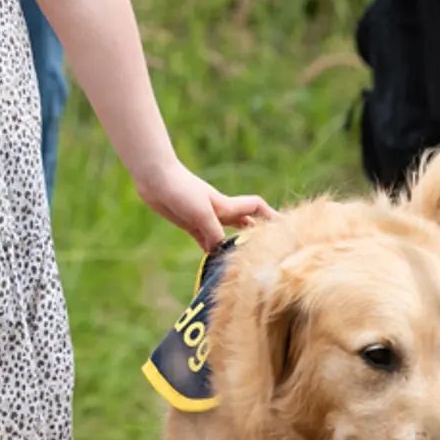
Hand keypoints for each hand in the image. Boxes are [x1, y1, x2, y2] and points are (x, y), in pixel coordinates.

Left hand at [137, 167, 274, 252]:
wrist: (154, 177)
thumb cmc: (180, 189)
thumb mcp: (200, 213)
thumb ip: (213, 232)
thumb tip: (220, 251)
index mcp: (227, 206)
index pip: (256, 208)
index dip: (272, 216)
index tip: (285, 228)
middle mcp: (219, 212)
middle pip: (245, 223)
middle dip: (257, 234)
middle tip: (267, 252)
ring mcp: (205, 218)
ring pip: (225, 234)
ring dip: (233, 246)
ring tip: (243, 262)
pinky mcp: (190, 223)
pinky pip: (206, 240)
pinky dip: (212, 250)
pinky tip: (213, 262)